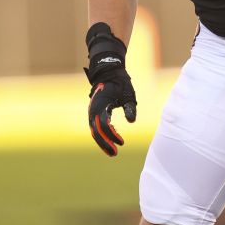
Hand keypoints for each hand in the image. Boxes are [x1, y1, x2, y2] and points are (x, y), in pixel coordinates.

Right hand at [84, 23, 137, 156]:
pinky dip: (103, 134)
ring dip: (102, 141)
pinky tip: (112, 139)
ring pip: (95, 130)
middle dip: (105, 144)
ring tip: (112, 151)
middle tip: (114, 154)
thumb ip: (129, 108)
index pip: (104, 125)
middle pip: (96, 131)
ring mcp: (92, 111)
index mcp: (101, 104)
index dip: (112, 136)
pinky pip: (96, 126)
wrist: (108, 71)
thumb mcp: (128, 94)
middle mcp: (93, 109)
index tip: (122, 142)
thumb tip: (132, 121)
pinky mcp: (95, 111)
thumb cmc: (119, 82)